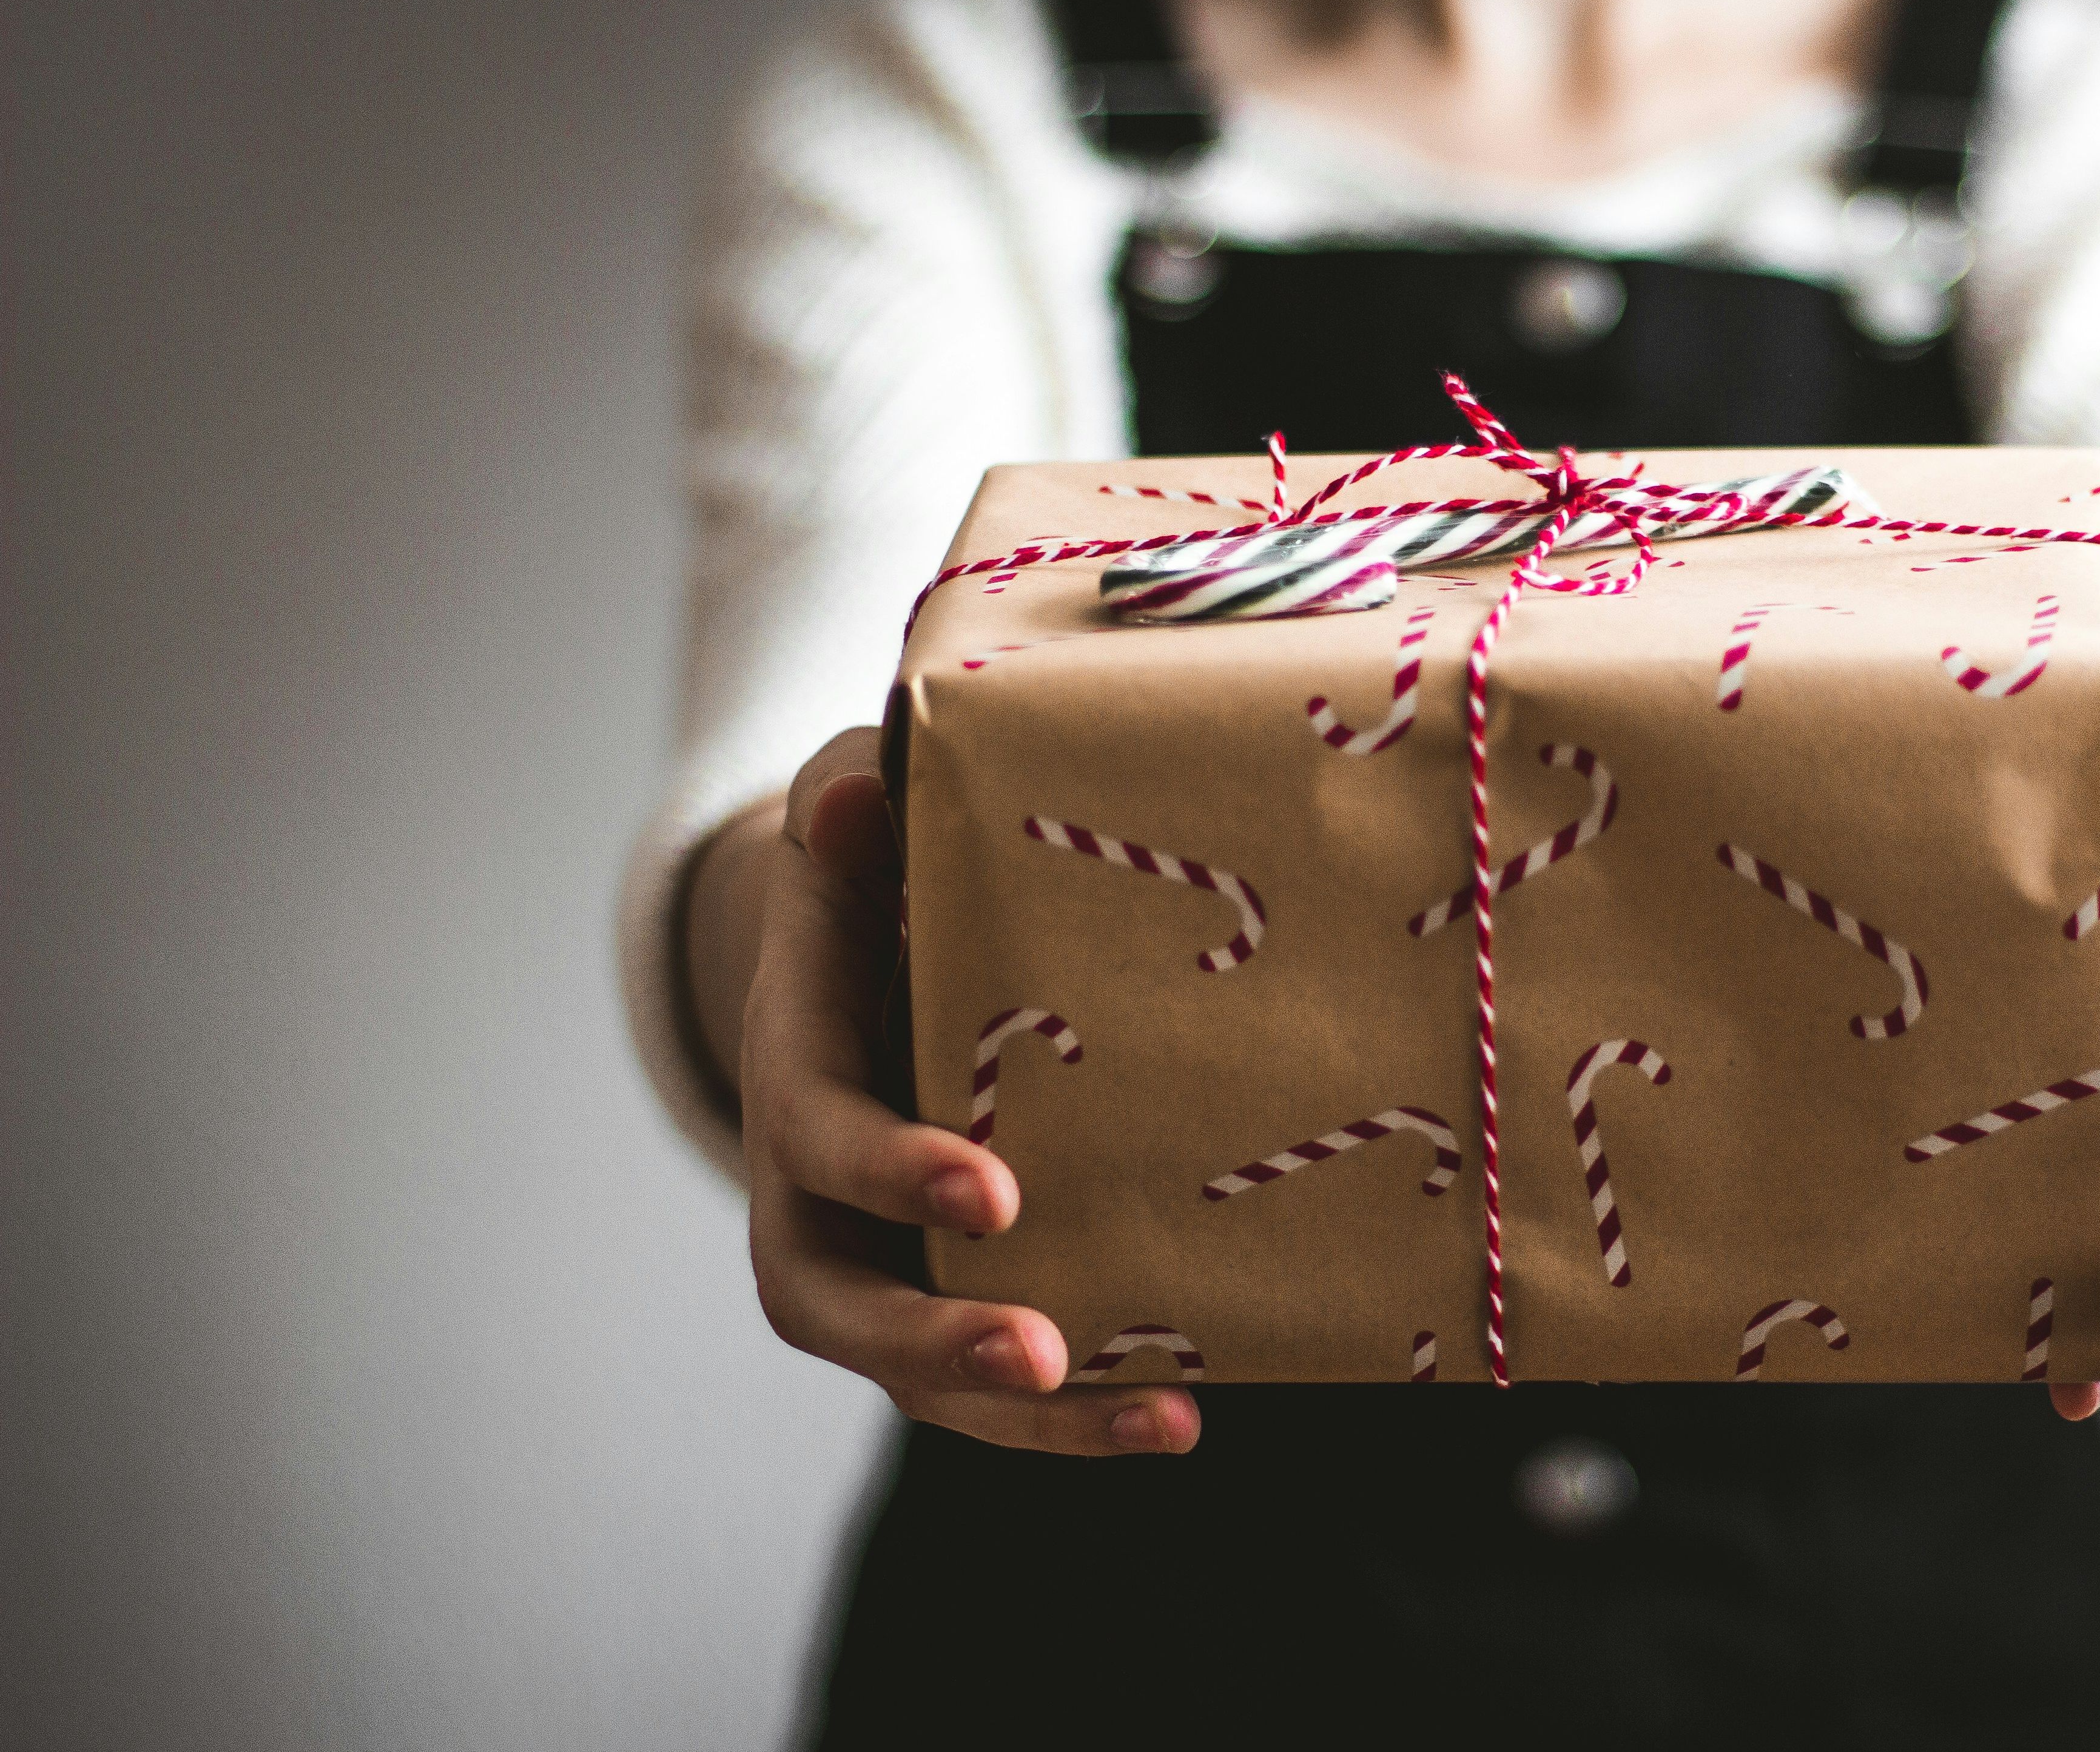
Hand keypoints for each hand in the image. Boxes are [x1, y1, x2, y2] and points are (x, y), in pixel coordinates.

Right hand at [725, 728, 1200, 1454]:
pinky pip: (993, 1381)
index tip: (995, 1190)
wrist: (868, 948)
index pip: (821, 1139)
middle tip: (1040, 1353)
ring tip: (1162, 1420)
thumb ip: (854, 808)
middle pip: (837, 1305)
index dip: (894, 1169)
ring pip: (917, 1374)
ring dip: (1031, 1417)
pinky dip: (1079, 1413)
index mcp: (796, 1071)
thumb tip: (856, 798)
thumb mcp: (857, 819)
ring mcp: (877, 1257)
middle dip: (935, 1339)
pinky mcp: (947, 1291)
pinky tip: (1185, 1413)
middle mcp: (813, 1193)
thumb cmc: (874, 875)